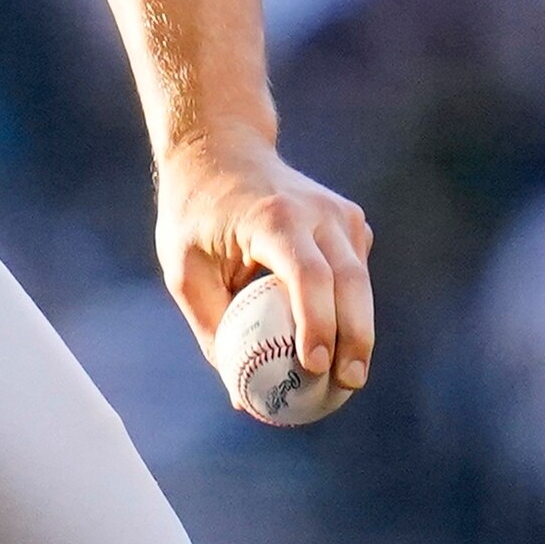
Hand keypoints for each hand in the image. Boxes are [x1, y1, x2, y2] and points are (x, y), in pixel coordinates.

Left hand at [156, 131, 374, 392]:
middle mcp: (315, 211)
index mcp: (272, 217)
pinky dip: (352, 307)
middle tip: (347, 385)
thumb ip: (213, 328)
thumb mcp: (184, 270)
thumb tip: (241, 395)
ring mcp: (337, 212)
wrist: (220, 148)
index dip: (316, 323)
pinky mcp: (348, 219)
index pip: (307, 275)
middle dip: (355, 338)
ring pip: (361, 279)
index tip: (313, 367)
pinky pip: (356, 271)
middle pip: (350, 281)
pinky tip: (338, 340)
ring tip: (348, 379)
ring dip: (359, 330)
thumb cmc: (194, 214)